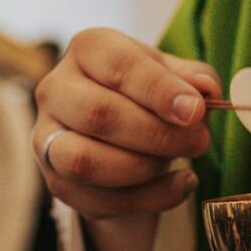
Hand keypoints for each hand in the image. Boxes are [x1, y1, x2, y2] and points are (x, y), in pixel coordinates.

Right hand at [33, 28, 220, 218]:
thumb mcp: (175, 75)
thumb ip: (193, 79)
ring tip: (181, 163)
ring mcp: (47, 137)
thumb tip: (204, 90)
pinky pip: (97, 200)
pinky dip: (147, 198)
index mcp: (88, 49)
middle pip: (98, 114)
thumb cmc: (147, 92)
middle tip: (199, 141)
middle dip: (157, 134)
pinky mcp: (57, 181)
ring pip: (85, 162)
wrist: (122, 130)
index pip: (119, 66)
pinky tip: (179, 185)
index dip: (159, 90)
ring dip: (144, 168)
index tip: (195, 111)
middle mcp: (56, 89)